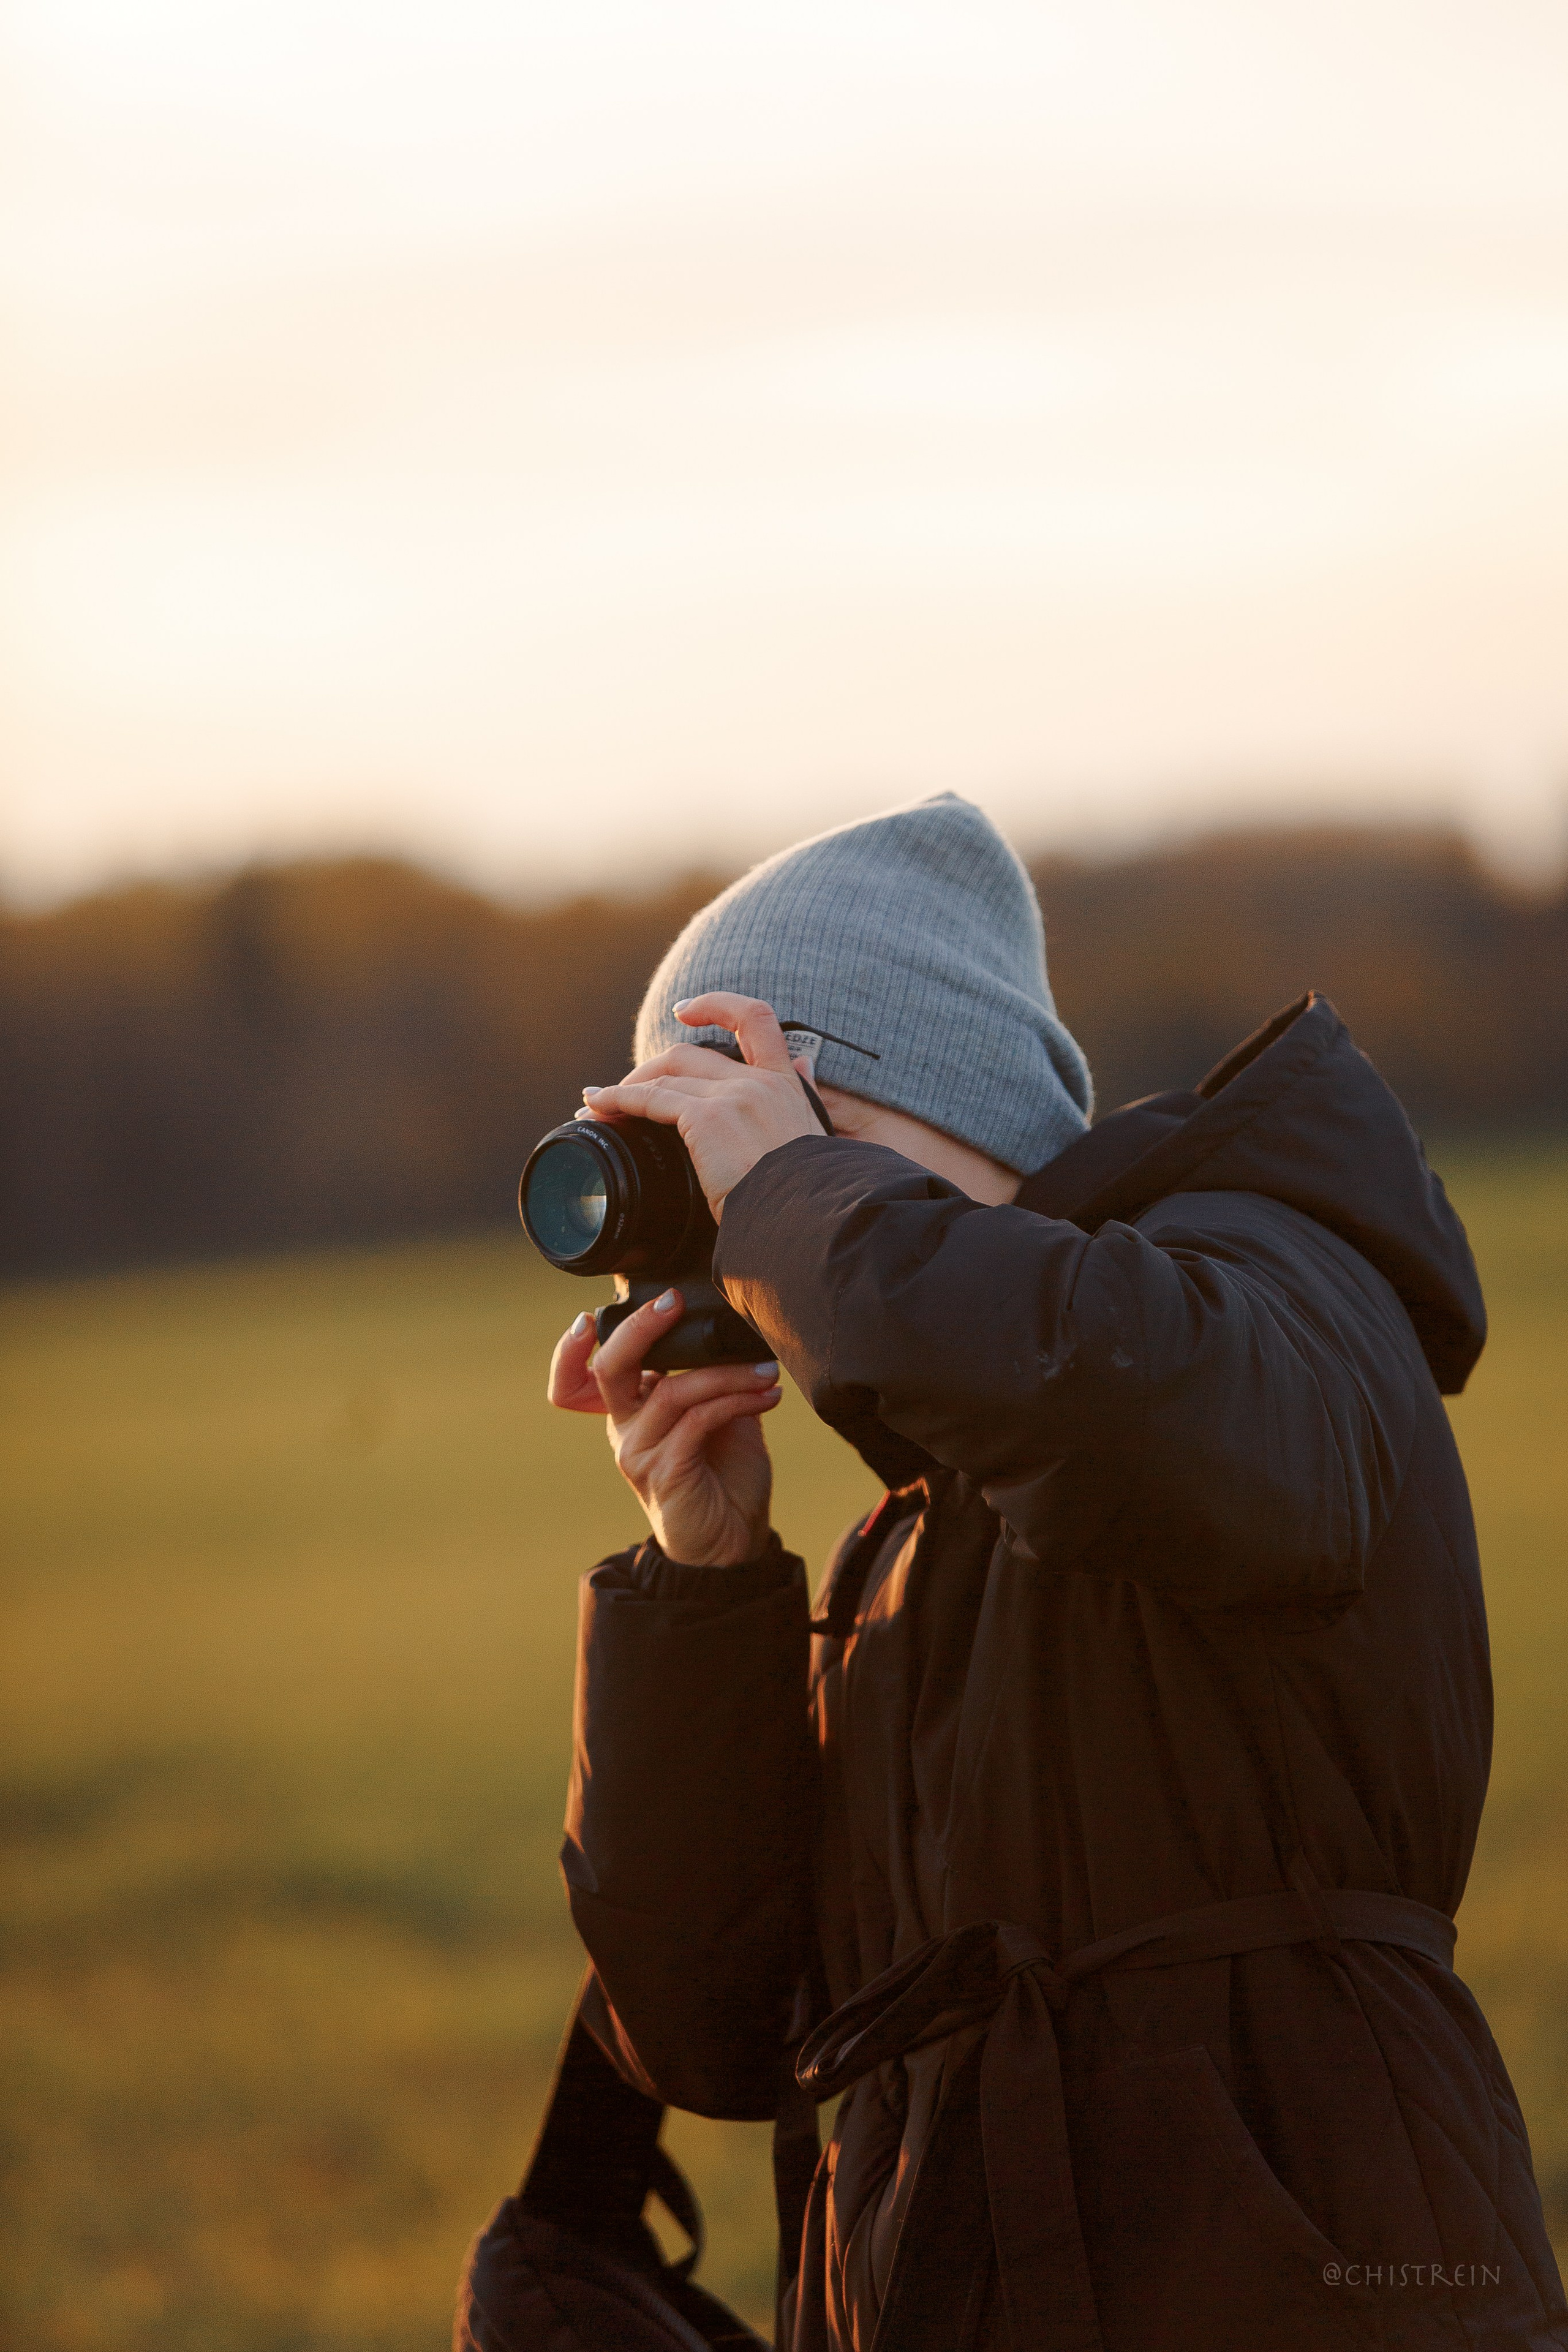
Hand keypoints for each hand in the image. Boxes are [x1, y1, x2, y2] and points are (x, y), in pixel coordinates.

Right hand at [548, 1287, 781, 1565]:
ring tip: (766, 1371)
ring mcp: (639, 1452)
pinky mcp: (663, 1472)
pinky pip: (697, 1420)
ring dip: (727, 1373)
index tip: (592, 1316)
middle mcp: (625, 1429)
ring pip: (672, 1390)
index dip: (570, 1350)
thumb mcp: (718, 1417)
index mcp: (630, 1412)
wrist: (731, 1545)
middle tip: (675, 1304)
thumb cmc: (724, 1477)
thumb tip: (733, 1334)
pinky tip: (767, 1397)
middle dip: (640, 1328)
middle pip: (609, 1368)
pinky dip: (736, 1400)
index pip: (579, 1377)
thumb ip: (709, 1379)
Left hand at [573, 993, 820, 1219]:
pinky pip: (650, 1099)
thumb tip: (805, 1062)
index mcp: (786, 1084)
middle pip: (689, 1054)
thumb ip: (805, 1094)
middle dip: (649, 1071)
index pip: (755, 1019)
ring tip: (598, 1108)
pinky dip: (617, 1100)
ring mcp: (734, 1095)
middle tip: (622, 1094)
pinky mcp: (708, 1117)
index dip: (717, 1006)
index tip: (684, 1011)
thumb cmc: (806, 1195)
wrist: (808, 1218)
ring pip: (665, 1076)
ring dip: (625, 1090)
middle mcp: (759, 1082)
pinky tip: (598, 1107)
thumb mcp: (813, 1134)